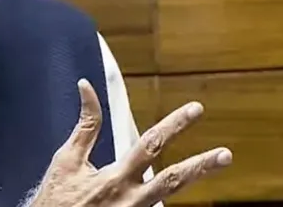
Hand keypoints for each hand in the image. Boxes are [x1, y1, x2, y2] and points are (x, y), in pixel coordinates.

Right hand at [29, 79, 231, 206]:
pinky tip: (179, 191)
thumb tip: (87, 87)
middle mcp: (131, 200)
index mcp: (114, 178)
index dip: (174, 125)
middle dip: (201, 166)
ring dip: (192, 182)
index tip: (195, 109)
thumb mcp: (67, 159)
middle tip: (225, 154)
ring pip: (170, 198)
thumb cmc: (56, 197)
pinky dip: (164, 200)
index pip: (150, 145)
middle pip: (173, 180)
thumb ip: (85, 125)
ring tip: (213, 165)